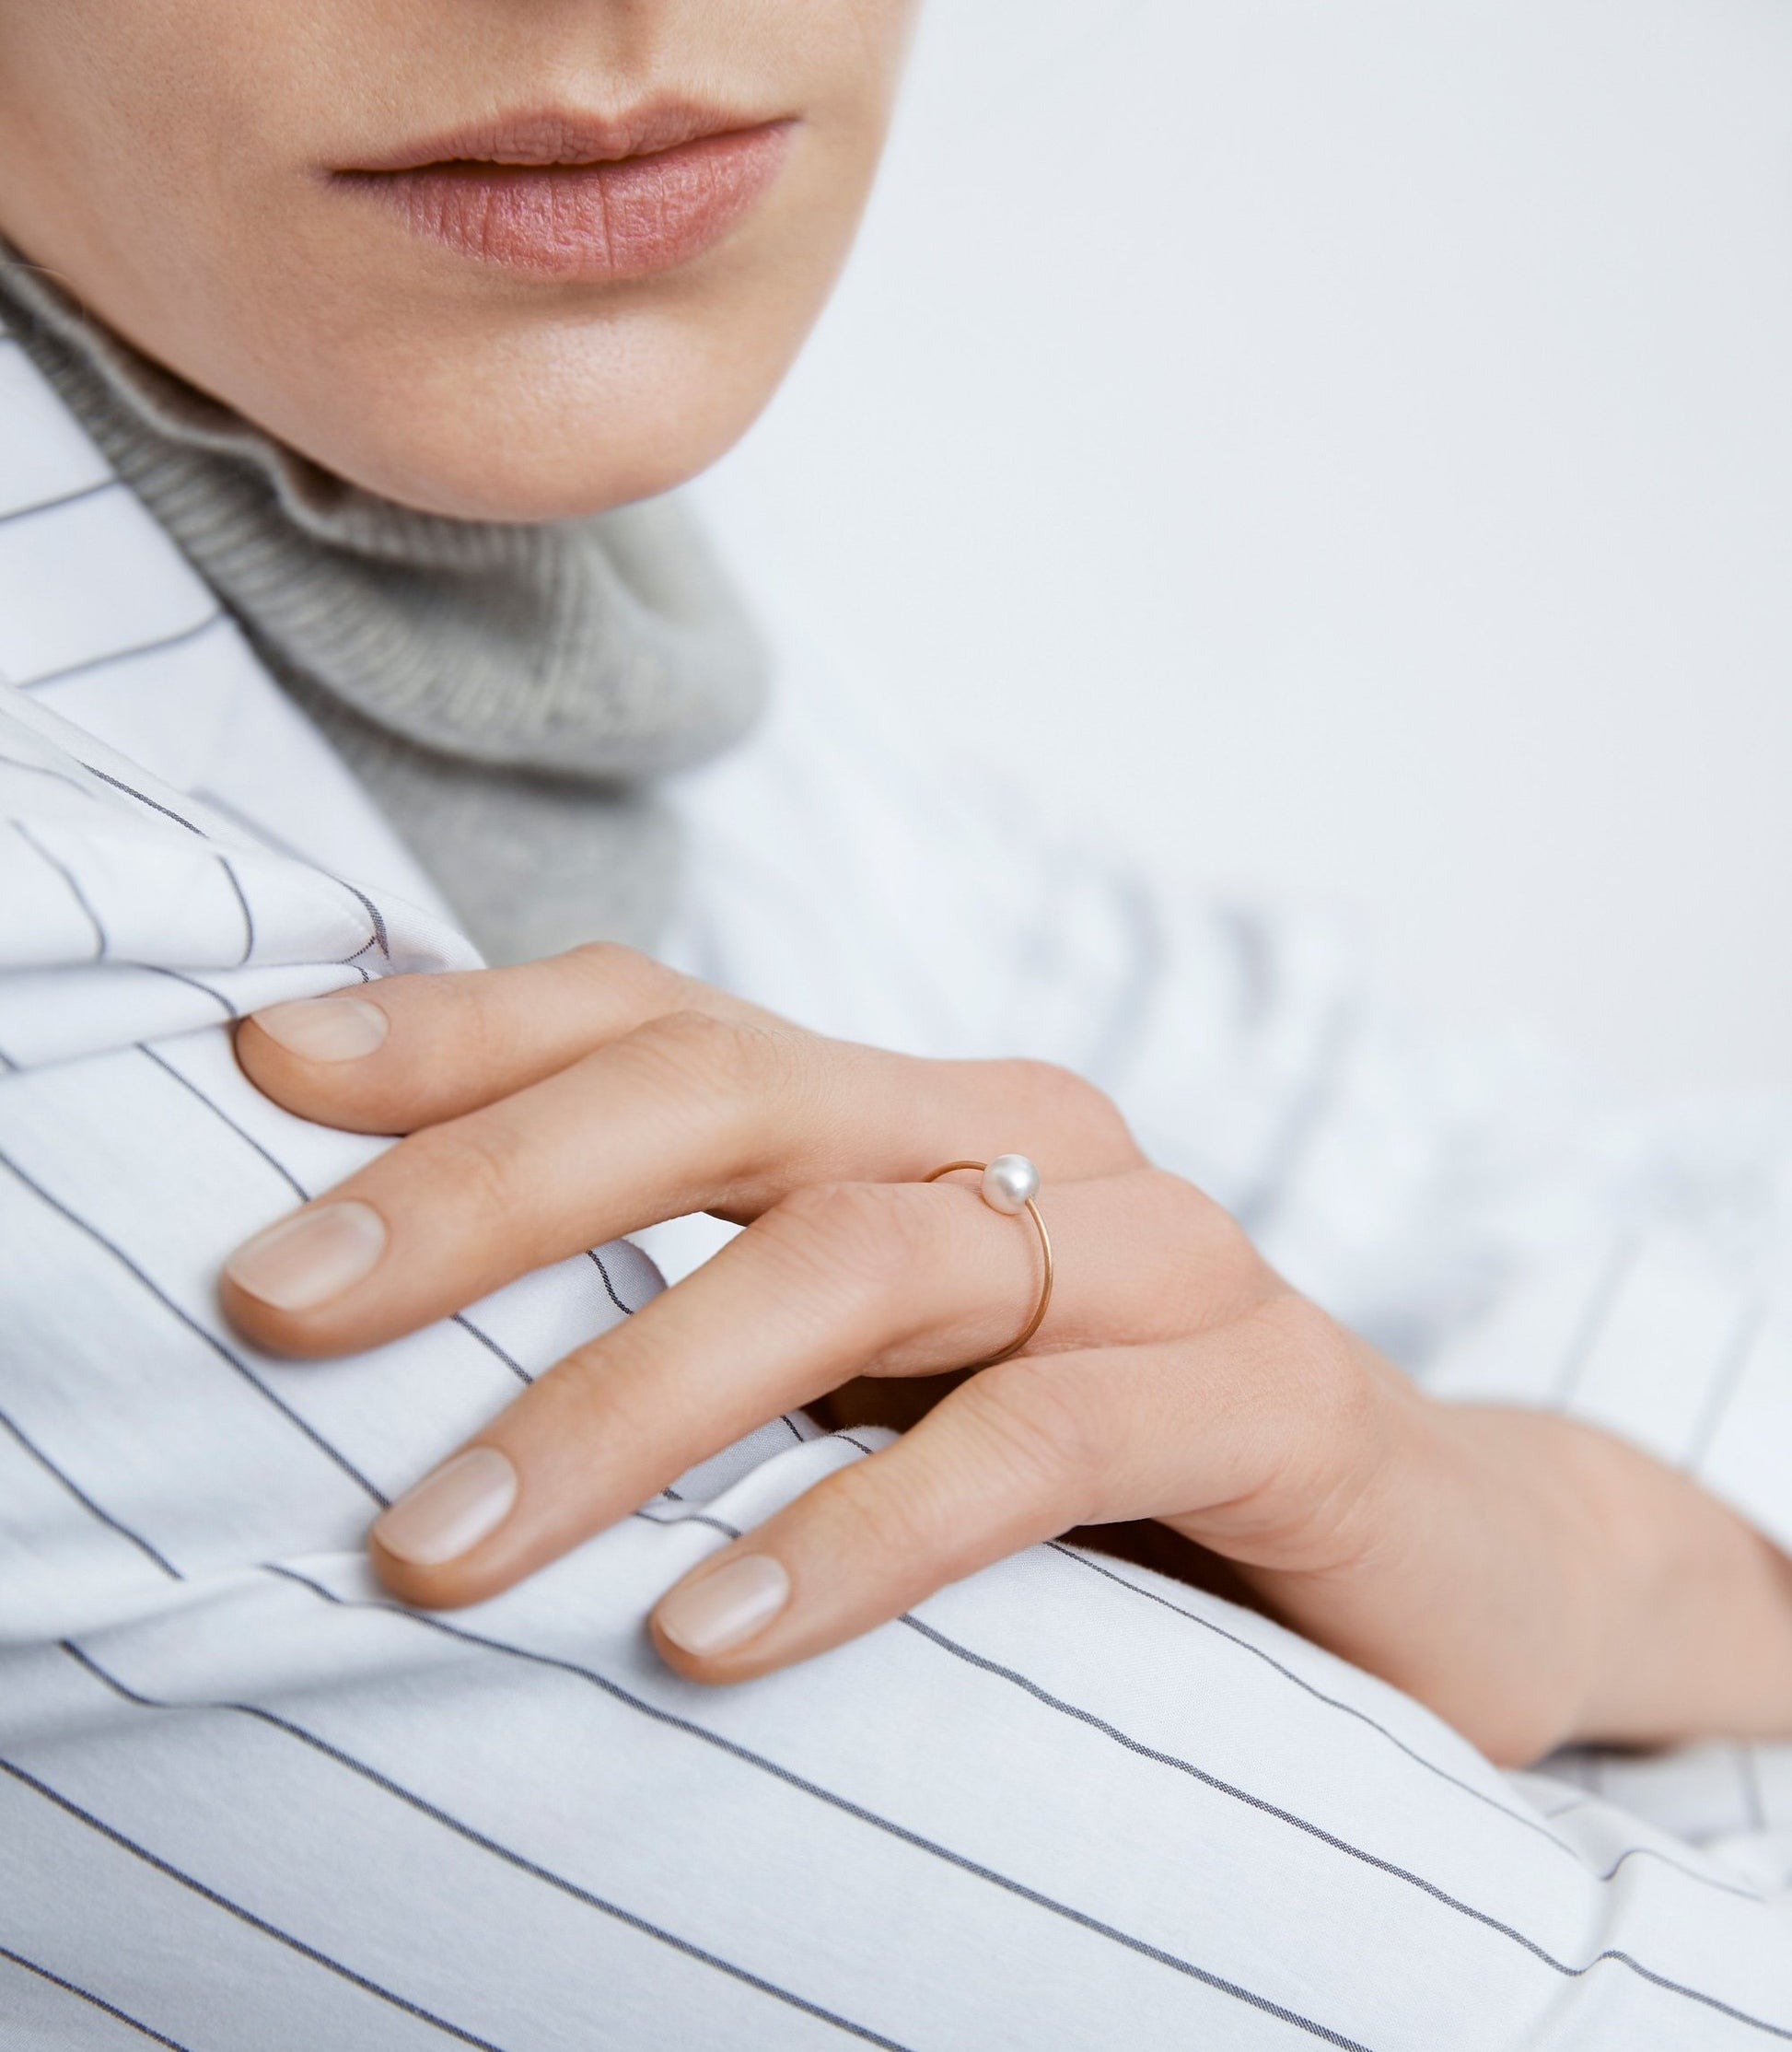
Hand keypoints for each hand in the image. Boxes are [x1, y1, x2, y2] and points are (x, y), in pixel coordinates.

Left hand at [220, 945, 1791, 1764]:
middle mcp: (1030, 1139)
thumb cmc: (1102, 1471)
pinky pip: (1037, 1436)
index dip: (460, 1031)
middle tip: (283, 1308)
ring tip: (439, 1545)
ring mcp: (1159, 1251)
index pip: (663, 1016)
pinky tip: (711, 1629)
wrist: (1428, 1557)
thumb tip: (420, 1343)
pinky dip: (859, 1529)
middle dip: (489, 1195)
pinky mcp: (1268, 1393)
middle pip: (729, 1095)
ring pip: (860, 1261)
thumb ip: (717, 1329)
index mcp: (918, 1114)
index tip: (265, 1078)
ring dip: (629, 1399)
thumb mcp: (884, 1382)